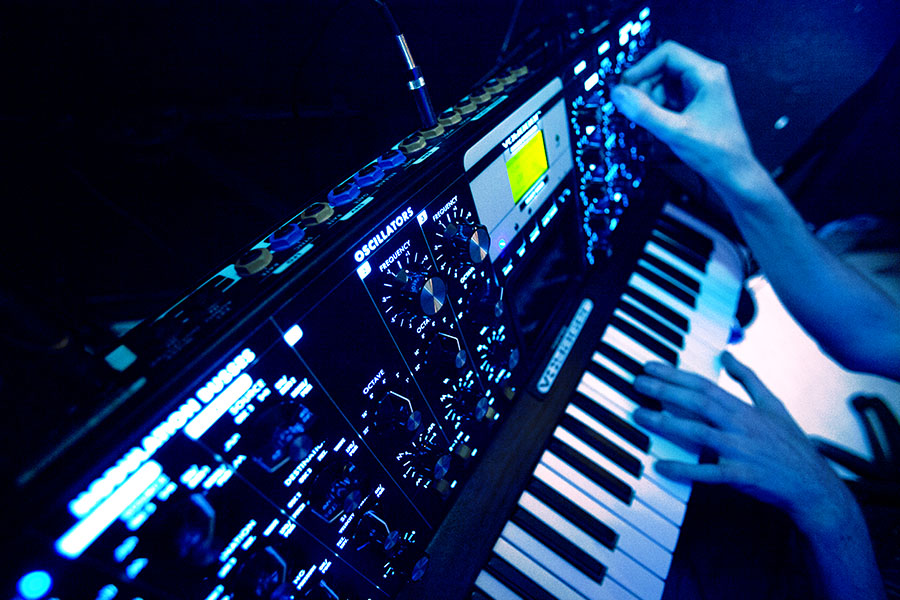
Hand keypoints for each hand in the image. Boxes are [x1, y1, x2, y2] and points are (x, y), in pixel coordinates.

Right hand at [610, 41, 759, 191]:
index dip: (642, 67)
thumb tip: (619, 94)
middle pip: (662, 68)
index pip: (667, 53)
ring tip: (651, 121)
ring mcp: (699, 91)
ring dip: (650, 100)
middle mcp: (704, 77)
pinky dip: (657, 108)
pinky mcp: (694, 104)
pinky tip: (658, 124)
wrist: (733, 173)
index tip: (625, 85)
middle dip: (645, 87)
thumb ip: (644, 111)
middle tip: (634, 107)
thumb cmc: (716, 152)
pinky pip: (668, 97)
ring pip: (663, 84)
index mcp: (707, 74)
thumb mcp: (674, 131)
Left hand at [632, 353, 857, 534]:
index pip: (704, 386)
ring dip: (666, 423)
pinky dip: (685, 469)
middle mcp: (740, 425)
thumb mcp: (773, 404)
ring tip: (639, 415)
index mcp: (744, 408)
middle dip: (665, 391)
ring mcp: (740, 450)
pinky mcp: (741, 476)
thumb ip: (748, 379)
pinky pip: (708, 472)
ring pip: (699, 432)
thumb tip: (727, 354)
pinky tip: (661, 465)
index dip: (675, 375)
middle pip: (698, 403)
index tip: (650, 367)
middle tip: (637, 383)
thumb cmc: (790, 444)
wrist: (813, 485)